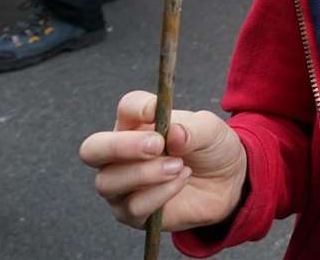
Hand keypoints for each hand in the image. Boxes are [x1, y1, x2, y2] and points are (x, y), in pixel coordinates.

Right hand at [79, 91, 247, 231]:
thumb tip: (173, 134)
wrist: (227, 183)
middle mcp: (121, 153)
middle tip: (156, 146)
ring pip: (109, 181)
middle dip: (120, 147)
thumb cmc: (211, 149)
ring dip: (146, 173)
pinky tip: (181, 181)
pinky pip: (133, 207)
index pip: (126, 108)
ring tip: (178, 166)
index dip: (137, 108)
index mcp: (138, 124)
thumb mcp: (211, 131)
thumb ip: (193, 129)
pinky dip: (160, 193)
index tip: (156, 111)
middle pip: (92, 149)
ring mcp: (122, 185)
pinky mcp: (132, 213)